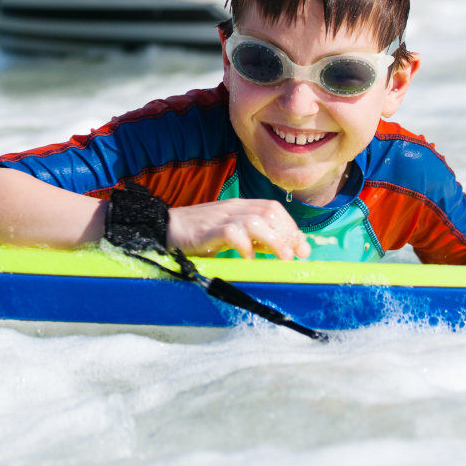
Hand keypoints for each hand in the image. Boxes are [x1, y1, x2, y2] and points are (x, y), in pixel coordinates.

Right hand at [166, 200, 311, 259]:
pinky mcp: (206, 231)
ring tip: (281, 258)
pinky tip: (247, 258)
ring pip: (255, 221)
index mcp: (239, 207)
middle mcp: (232, 208)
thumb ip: (255, 239)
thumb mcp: (230, 234)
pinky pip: (231, 233)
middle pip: (269, 212)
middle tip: (293, 256)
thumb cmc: (198, 234)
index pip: (273, 208)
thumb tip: (284, 248)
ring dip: (273, 240)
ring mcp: (219, 218)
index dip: (291, 227)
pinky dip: (244, 246)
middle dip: (287, 234)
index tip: (302, 248)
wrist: (163, 228)